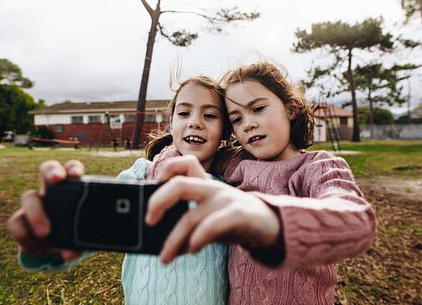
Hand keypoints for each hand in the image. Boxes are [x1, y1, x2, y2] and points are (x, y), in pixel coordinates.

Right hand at [7, 160, 84, 260]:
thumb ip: (79, 243)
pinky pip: (15, 222)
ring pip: (28, 196)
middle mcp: (50, 192)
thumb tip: (71, 253)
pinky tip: (34, 243)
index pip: (71, 169)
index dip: (72, 168)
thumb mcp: (81, 238)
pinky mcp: (21, 221)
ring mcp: (34, 205)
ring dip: (36, 213)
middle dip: (51, 170)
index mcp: (71, 189)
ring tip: (45, 233)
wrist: (59, 248)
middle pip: (46, 170)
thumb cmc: (75, 234)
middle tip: (56, 180)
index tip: (77, 175)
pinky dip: (24, 234)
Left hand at [146, 155, 280, 263]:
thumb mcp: (209, 219)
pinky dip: (198, 238)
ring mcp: (226, 200)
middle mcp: (214, 188)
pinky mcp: (239, 214)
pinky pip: (212, 225)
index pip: (185, 163)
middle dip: (158, 202)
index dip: (166, 170)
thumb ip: (190, 225)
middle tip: (149, 221)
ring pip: (191, 216)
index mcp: (206, 184)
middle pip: (179, 184)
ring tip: (165, 258)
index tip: (155, 188)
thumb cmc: (235, 222)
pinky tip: (192, 250)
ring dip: (174, 240)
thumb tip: (163, 247)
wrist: (273, 225)